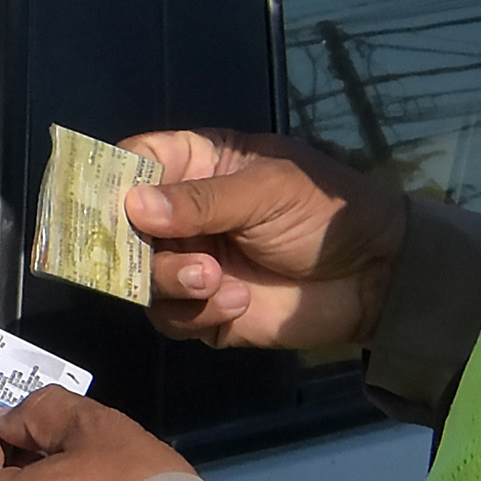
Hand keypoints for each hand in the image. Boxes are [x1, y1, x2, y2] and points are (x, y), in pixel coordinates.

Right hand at [122, 128, 410, 353]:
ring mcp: (190, 264)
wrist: (375, 277)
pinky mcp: (205, 312)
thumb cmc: (324, 213)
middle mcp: (182, 216)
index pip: (133, 162)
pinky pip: (172, 318)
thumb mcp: (266, 191)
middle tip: (149, 253)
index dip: (110, 179)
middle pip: (122, 227)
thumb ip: (200, 201)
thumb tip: (132, 206)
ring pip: (140, 279)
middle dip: (132, 245)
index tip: (105, 202)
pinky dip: (197, 313)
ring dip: (168, 281)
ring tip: (212, 279)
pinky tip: (237, 301)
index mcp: (196, 166)